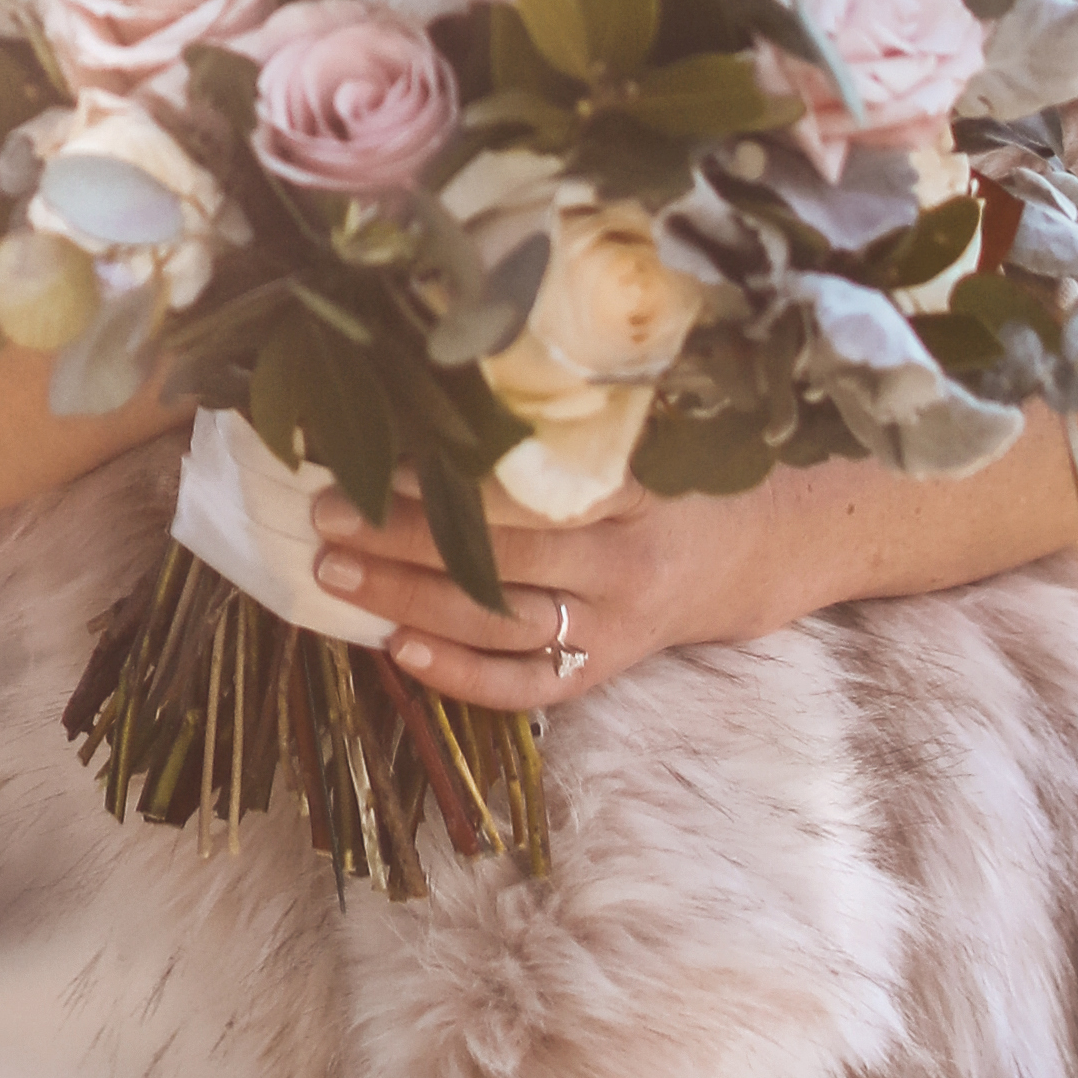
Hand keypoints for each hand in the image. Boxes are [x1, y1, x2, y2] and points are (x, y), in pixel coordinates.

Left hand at [305, 473, 775, 709]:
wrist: (751, 551)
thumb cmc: (672, 476)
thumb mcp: (638, 436)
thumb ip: (561, 426)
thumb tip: (443, 390)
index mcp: (633, 492)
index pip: (530, 493)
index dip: (450, 483)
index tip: (377, 463)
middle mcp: (625, 564)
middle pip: (502, 558)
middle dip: (404, 539)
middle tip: (326, 516)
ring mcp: (616, 626)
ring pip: (501, 623)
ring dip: (409, 600)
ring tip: (335, 574)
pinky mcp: (606, 670)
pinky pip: (526, 687)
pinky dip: (459, 675)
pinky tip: (396, 651)